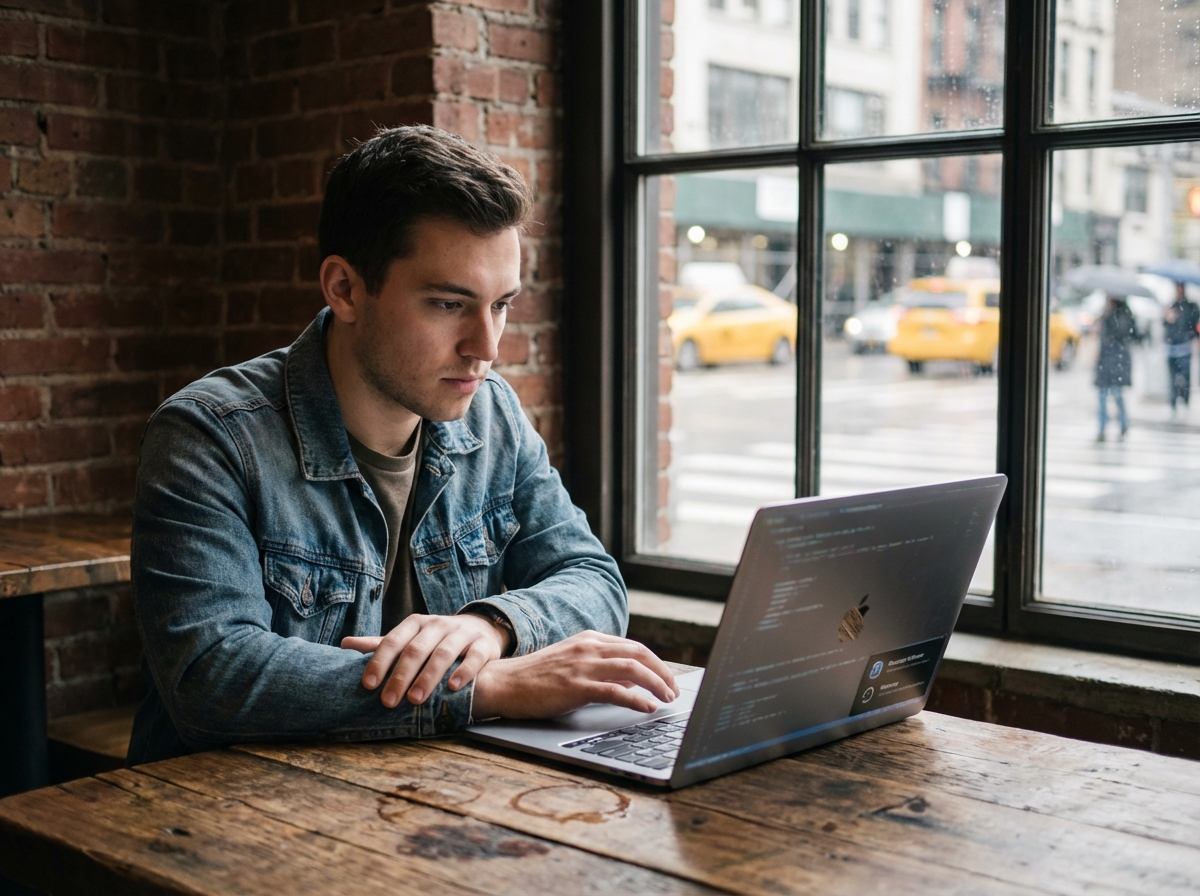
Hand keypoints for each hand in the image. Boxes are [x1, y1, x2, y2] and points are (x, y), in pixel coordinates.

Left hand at [341, 613, 509, 706]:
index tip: (368, 685)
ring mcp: (462, 634)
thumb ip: (380, 644)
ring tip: (415, 700)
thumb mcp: (409, 639)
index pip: (393, 641)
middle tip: (388, 701)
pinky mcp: (483, 645)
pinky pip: (474, 657)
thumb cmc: (436, 640)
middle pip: (416, 649)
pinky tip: (453, 687)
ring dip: (428, 677)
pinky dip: (464, 672)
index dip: (379, 662)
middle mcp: (438, 625)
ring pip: (443, 653)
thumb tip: (344, 645)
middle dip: (401, 676)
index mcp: (416, 624)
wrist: (480, 629)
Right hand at [470, 630, 679, 719]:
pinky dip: (636, 699)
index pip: (634, 647)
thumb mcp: (573, 665)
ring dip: (656, 684)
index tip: (668, 679)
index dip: (656, 663)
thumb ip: (601, 669)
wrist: (504, 683)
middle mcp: (589, 647)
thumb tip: (631, 683)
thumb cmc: (536, 678)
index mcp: (590, 639)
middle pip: (640, 654)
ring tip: (667, 699)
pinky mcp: (576, 686)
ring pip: (633, 669)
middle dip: (663, 672)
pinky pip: (615, 691)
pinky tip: (648, 707)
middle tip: (674, 690)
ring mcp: (583, 665)